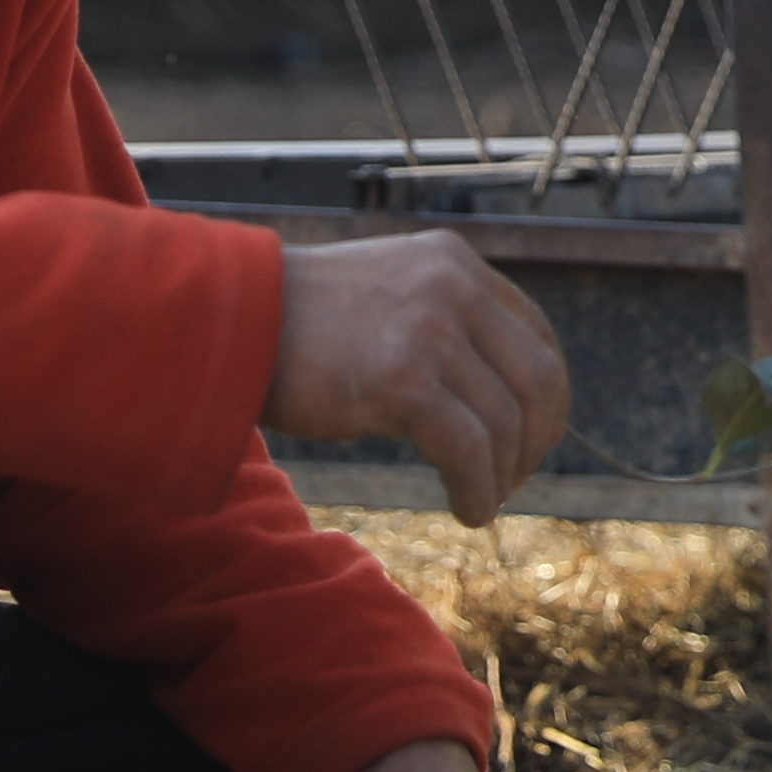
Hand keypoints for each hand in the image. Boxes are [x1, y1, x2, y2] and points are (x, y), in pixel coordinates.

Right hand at [271, 230, 572, 524]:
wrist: (225, 321)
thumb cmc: (298, 323)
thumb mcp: (387, 294)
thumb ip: (443, 322)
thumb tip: (497, 396)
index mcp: (453, 263)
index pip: (536, 334)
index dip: (546, 397)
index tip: (530, 437)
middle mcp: (451, 288)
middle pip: (538, 378)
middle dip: (538, 439)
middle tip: (515, 476)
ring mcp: (428, 331)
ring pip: (506, 421)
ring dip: (504, 474)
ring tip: (483, 500)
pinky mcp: (402, 379)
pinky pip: (468, 450)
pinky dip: (477, 489)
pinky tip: (467, 508)